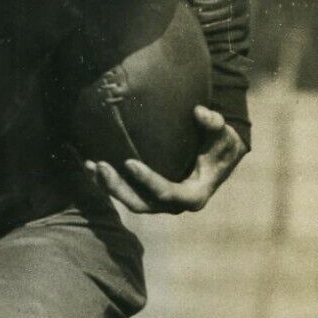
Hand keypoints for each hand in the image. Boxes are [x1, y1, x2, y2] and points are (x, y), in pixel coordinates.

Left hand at [87, 105, 245, 214]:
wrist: (219, 159)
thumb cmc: (223, 146)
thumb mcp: (226, 136)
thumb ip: (215, 124)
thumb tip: (199, 112)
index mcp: (193, 196)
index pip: (165, 193)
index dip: (147, 180)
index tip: (129, 162)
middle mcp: (172, 205)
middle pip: (140, 203)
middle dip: (117, 188)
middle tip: (101, 166)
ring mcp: (158, 202)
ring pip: (128, 200)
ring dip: (107, 186)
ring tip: (90, 165)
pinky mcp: (148, 195)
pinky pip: (125, 191)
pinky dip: (108, 180)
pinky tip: (90, 164)